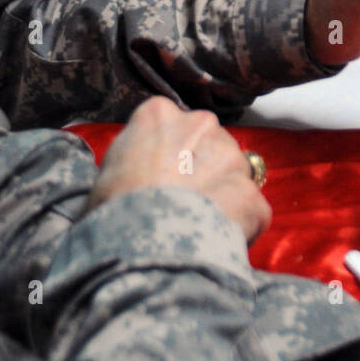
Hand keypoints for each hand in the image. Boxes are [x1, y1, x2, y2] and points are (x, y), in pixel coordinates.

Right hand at [86, 95, 270, 242]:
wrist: (145, 247)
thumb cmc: (112, 211)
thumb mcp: (105, 174)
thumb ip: (131, 159)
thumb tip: (138, 173)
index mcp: (159, 114)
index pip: (168, 123)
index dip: (165, 152)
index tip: (158, 175)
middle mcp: (202, 124)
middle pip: (207, 142)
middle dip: (200, 167)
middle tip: (181, 200)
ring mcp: (233, 158)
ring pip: (233, 172)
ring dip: (223, 193)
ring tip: (200, 224)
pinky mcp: (254, 196)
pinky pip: (250, 209)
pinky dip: (240, 225)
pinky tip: (217, 241)